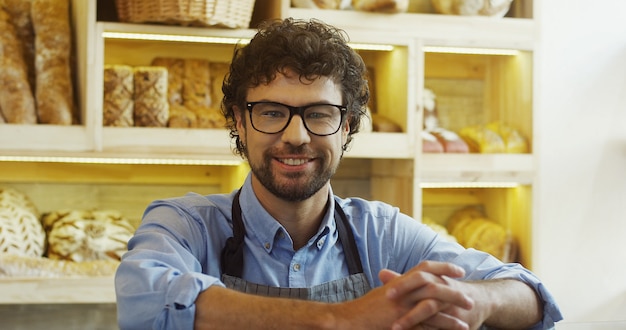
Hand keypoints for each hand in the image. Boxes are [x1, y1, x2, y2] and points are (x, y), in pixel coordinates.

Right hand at [334, 261, 471, 329]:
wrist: (350, 319)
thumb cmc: (365, 308)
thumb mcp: (382, 293)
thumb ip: (396, 285)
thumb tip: (403, 281)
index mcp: (400, 282)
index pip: (425, 268)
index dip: (443, 267)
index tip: (458, 270)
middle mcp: (403, 291)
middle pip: (434, 285)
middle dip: (454, 289)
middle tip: (470, 296)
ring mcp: (403, 306)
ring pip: (434, 304)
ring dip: (454, 308)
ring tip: (470, 312)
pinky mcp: (403, 322)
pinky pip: (429, 323)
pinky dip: (445, 324)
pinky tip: (459, 327)